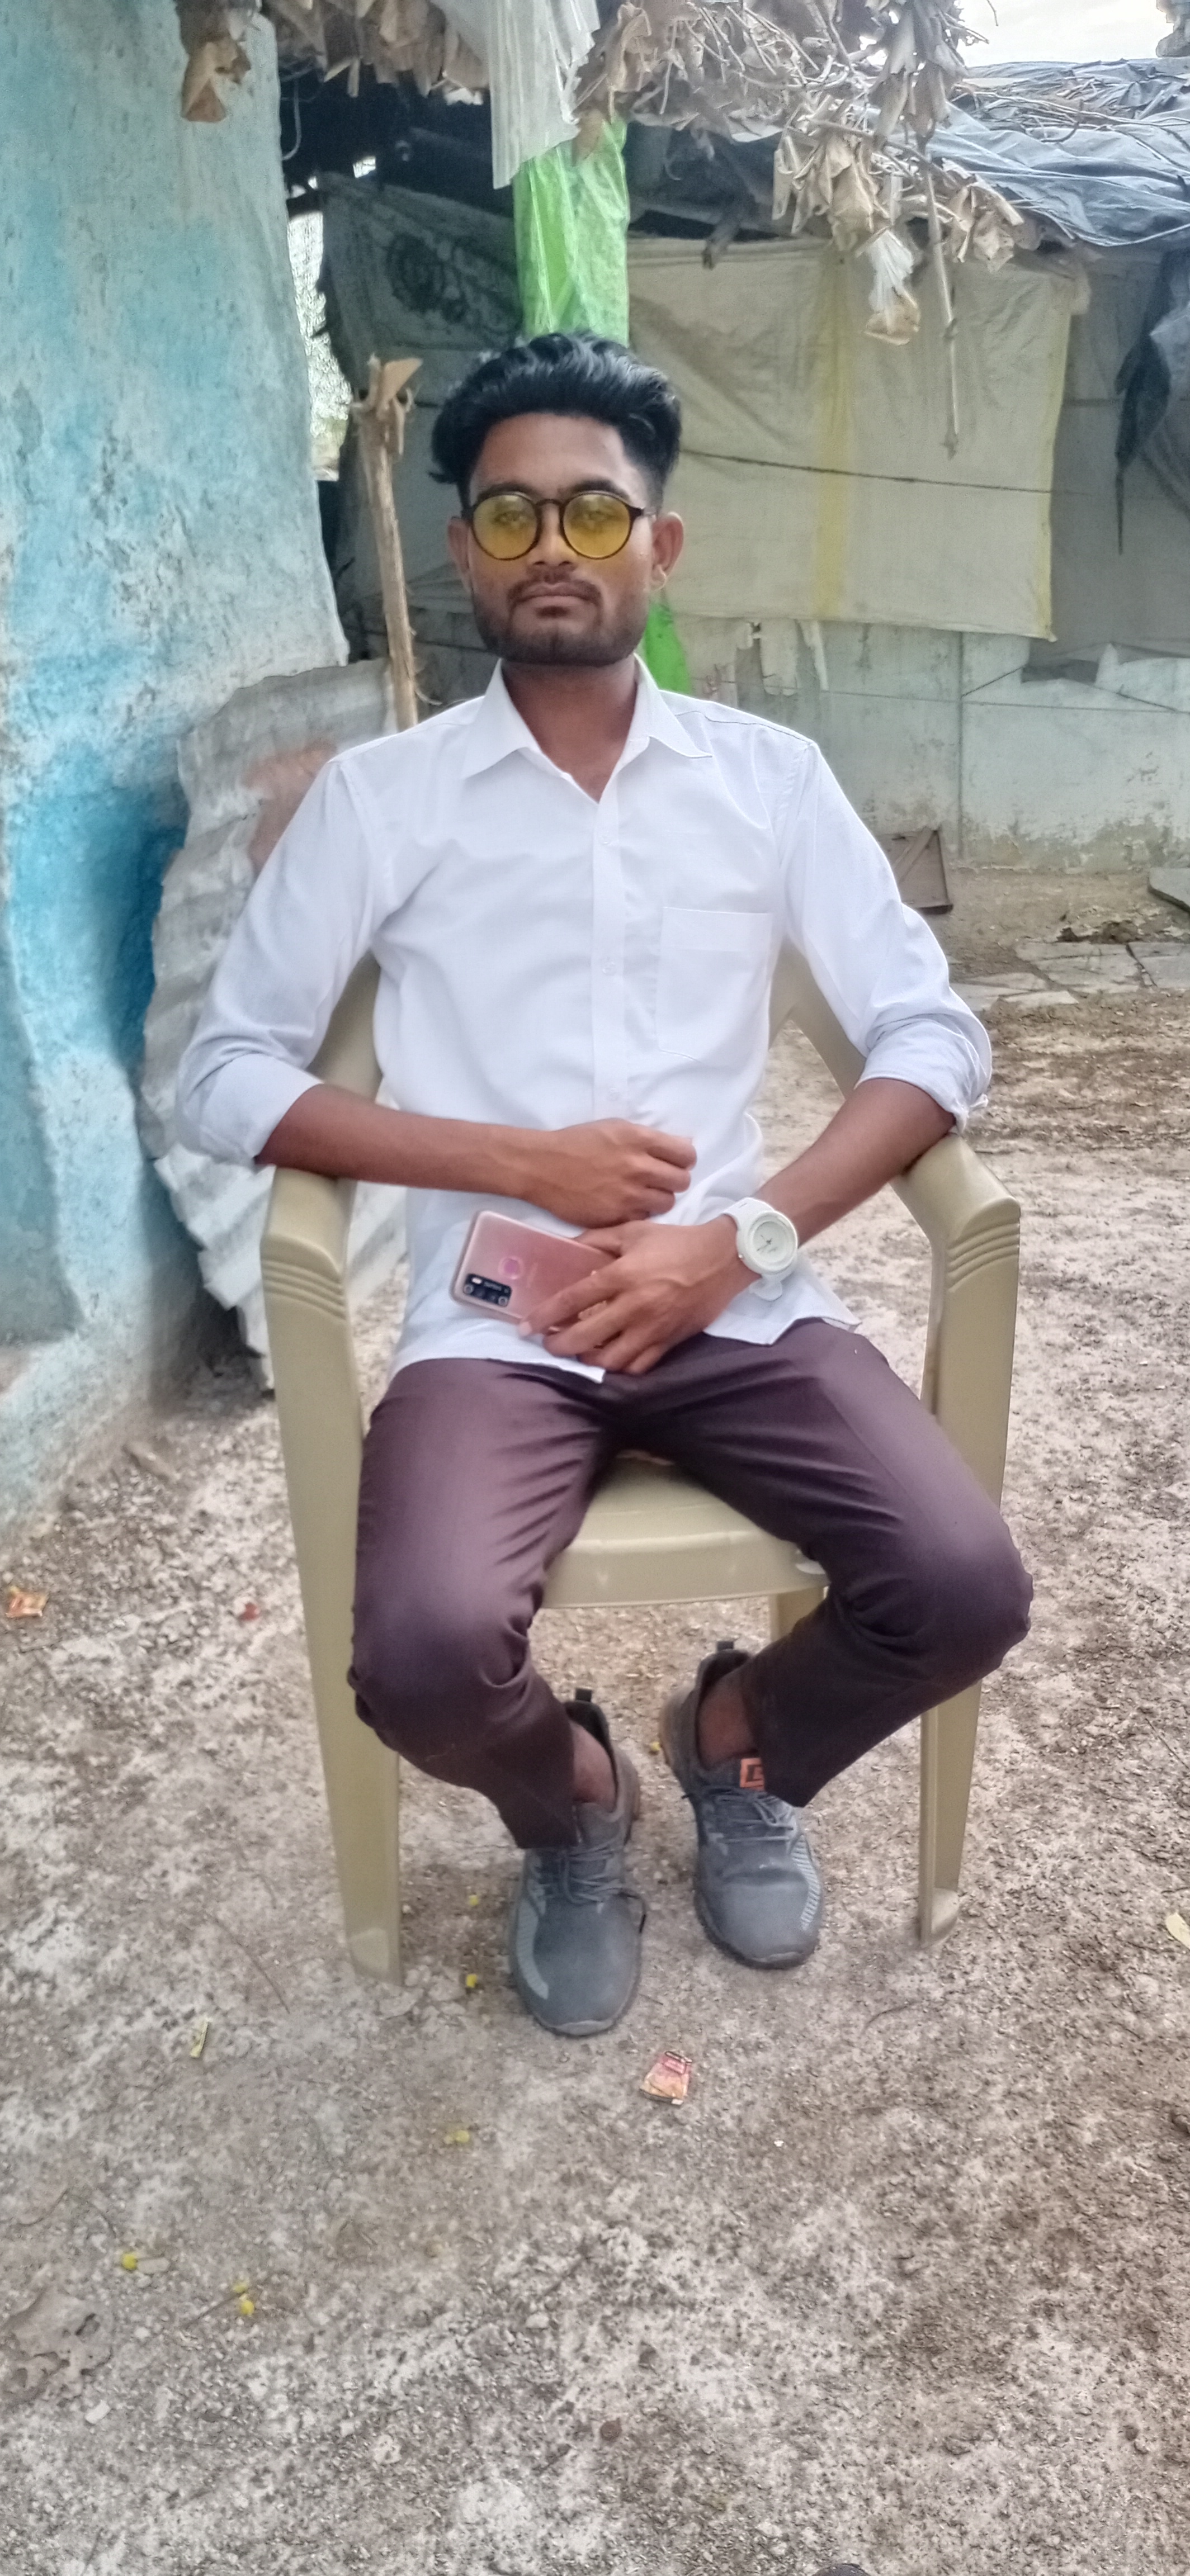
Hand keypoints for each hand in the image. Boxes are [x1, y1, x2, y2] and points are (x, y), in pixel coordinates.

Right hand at [523, 1121, 695, 1228]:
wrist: (542, 1167)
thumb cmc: (577, 1142)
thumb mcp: (615, 1128)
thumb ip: (648, 1139)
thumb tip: (682, 1148)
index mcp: (639, 1140)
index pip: (686, 1154)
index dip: (683, 1159)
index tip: (675, 1162)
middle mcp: (639, 1167)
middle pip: (681, 1181)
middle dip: (674, 1179)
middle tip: (659, 1179)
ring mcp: (629, 1195)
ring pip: (667, 1202)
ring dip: (659, 1198)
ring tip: (642, 1193)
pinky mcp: (617, 1216)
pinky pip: (644, 1217)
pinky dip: (639, 1211)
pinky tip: (625, 1204)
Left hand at [526, 1217, 748, 1374]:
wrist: (724, 1258)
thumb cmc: (676, 1242)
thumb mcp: (634, 1231)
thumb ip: (597, 1238)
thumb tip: (567, 1245)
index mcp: (623, 1276)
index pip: (573, 1301)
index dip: (545, 1316)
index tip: (526, 1327)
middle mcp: (635, 1306)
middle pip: (585, 1337)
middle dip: (559, 1346)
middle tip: (548, 1343)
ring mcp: (654, 1328)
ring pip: (611, 1360)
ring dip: (588, 1360)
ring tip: (578, 1352)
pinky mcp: (670, 1342)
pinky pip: (639, 1366)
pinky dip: (620, 1368)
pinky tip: (610, 1359)